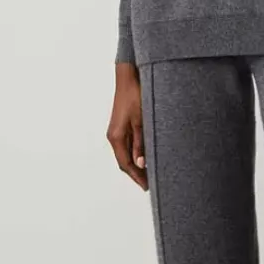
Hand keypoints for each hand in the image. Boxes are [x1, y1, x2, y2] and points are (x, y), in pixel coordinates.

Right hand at [107, 63, 147, 190]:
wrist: (129, 78)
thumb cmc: (135, 96)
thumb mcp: (141, 121)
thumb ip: (140, 143)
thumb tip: (141, 163)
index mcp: (116, 137)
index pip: (126, 164)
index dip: (136, 176)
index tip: (146, 186)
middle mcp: (114, 136)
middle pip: (124, 161)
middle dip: (136, 173)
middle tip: (149, 183)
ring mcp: (117, 130)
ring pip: (126, 153)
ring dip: (136, 164)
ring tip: (149, 173)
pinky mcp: (122, 125)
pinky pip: (127, 144)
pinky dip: (136, 153)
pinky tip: (145, 156)